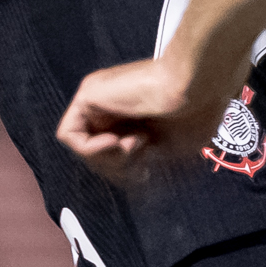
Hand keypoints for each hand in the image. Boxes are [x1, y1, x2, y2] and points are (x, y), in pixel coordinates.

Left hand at [57, 56, 225, 174]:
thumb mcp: (170, 148)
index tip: (147, 172)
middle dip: (119, 166)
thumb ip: (143, 160)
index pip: (117, 154)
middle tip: (142, 153)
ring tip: (135, 143)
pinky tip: (115, 143)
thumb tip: (132, 179)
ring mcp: (101, 99)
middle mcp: (116, 106)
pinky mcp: (88, 93)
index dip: (128, 171)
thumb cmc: (195, 115)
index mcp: (137, 116)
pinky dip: (89, 149)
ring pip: (84, 148)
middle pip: (98, 154)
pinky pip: (70, 134)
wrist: (195, 87)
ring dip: (109, 159)